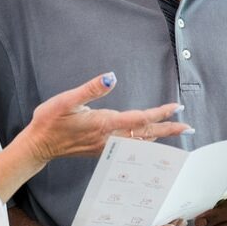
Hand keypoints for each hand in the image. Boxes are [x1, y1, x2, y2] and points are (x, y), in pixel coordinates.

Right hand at [21, 72, 191, 162]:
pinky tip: (149, 140)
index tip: (176, 107)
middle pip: (145, 134)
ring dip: (159, 136)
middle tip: (188, 127)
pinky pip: (130, 146)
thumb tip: (112, 77)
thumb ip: (91, 88)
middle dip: (168, 129)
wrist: (38, 145)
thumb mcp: (67, 100)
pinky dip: (145, 142)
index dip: (159, 113)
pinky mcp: (101, 148)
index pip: (139, 119)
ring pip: (139, 141)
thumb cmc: (50, 120)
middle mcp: (109, 137)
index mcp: (104, 123)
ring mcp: (106, 145)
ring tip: (175, 132)